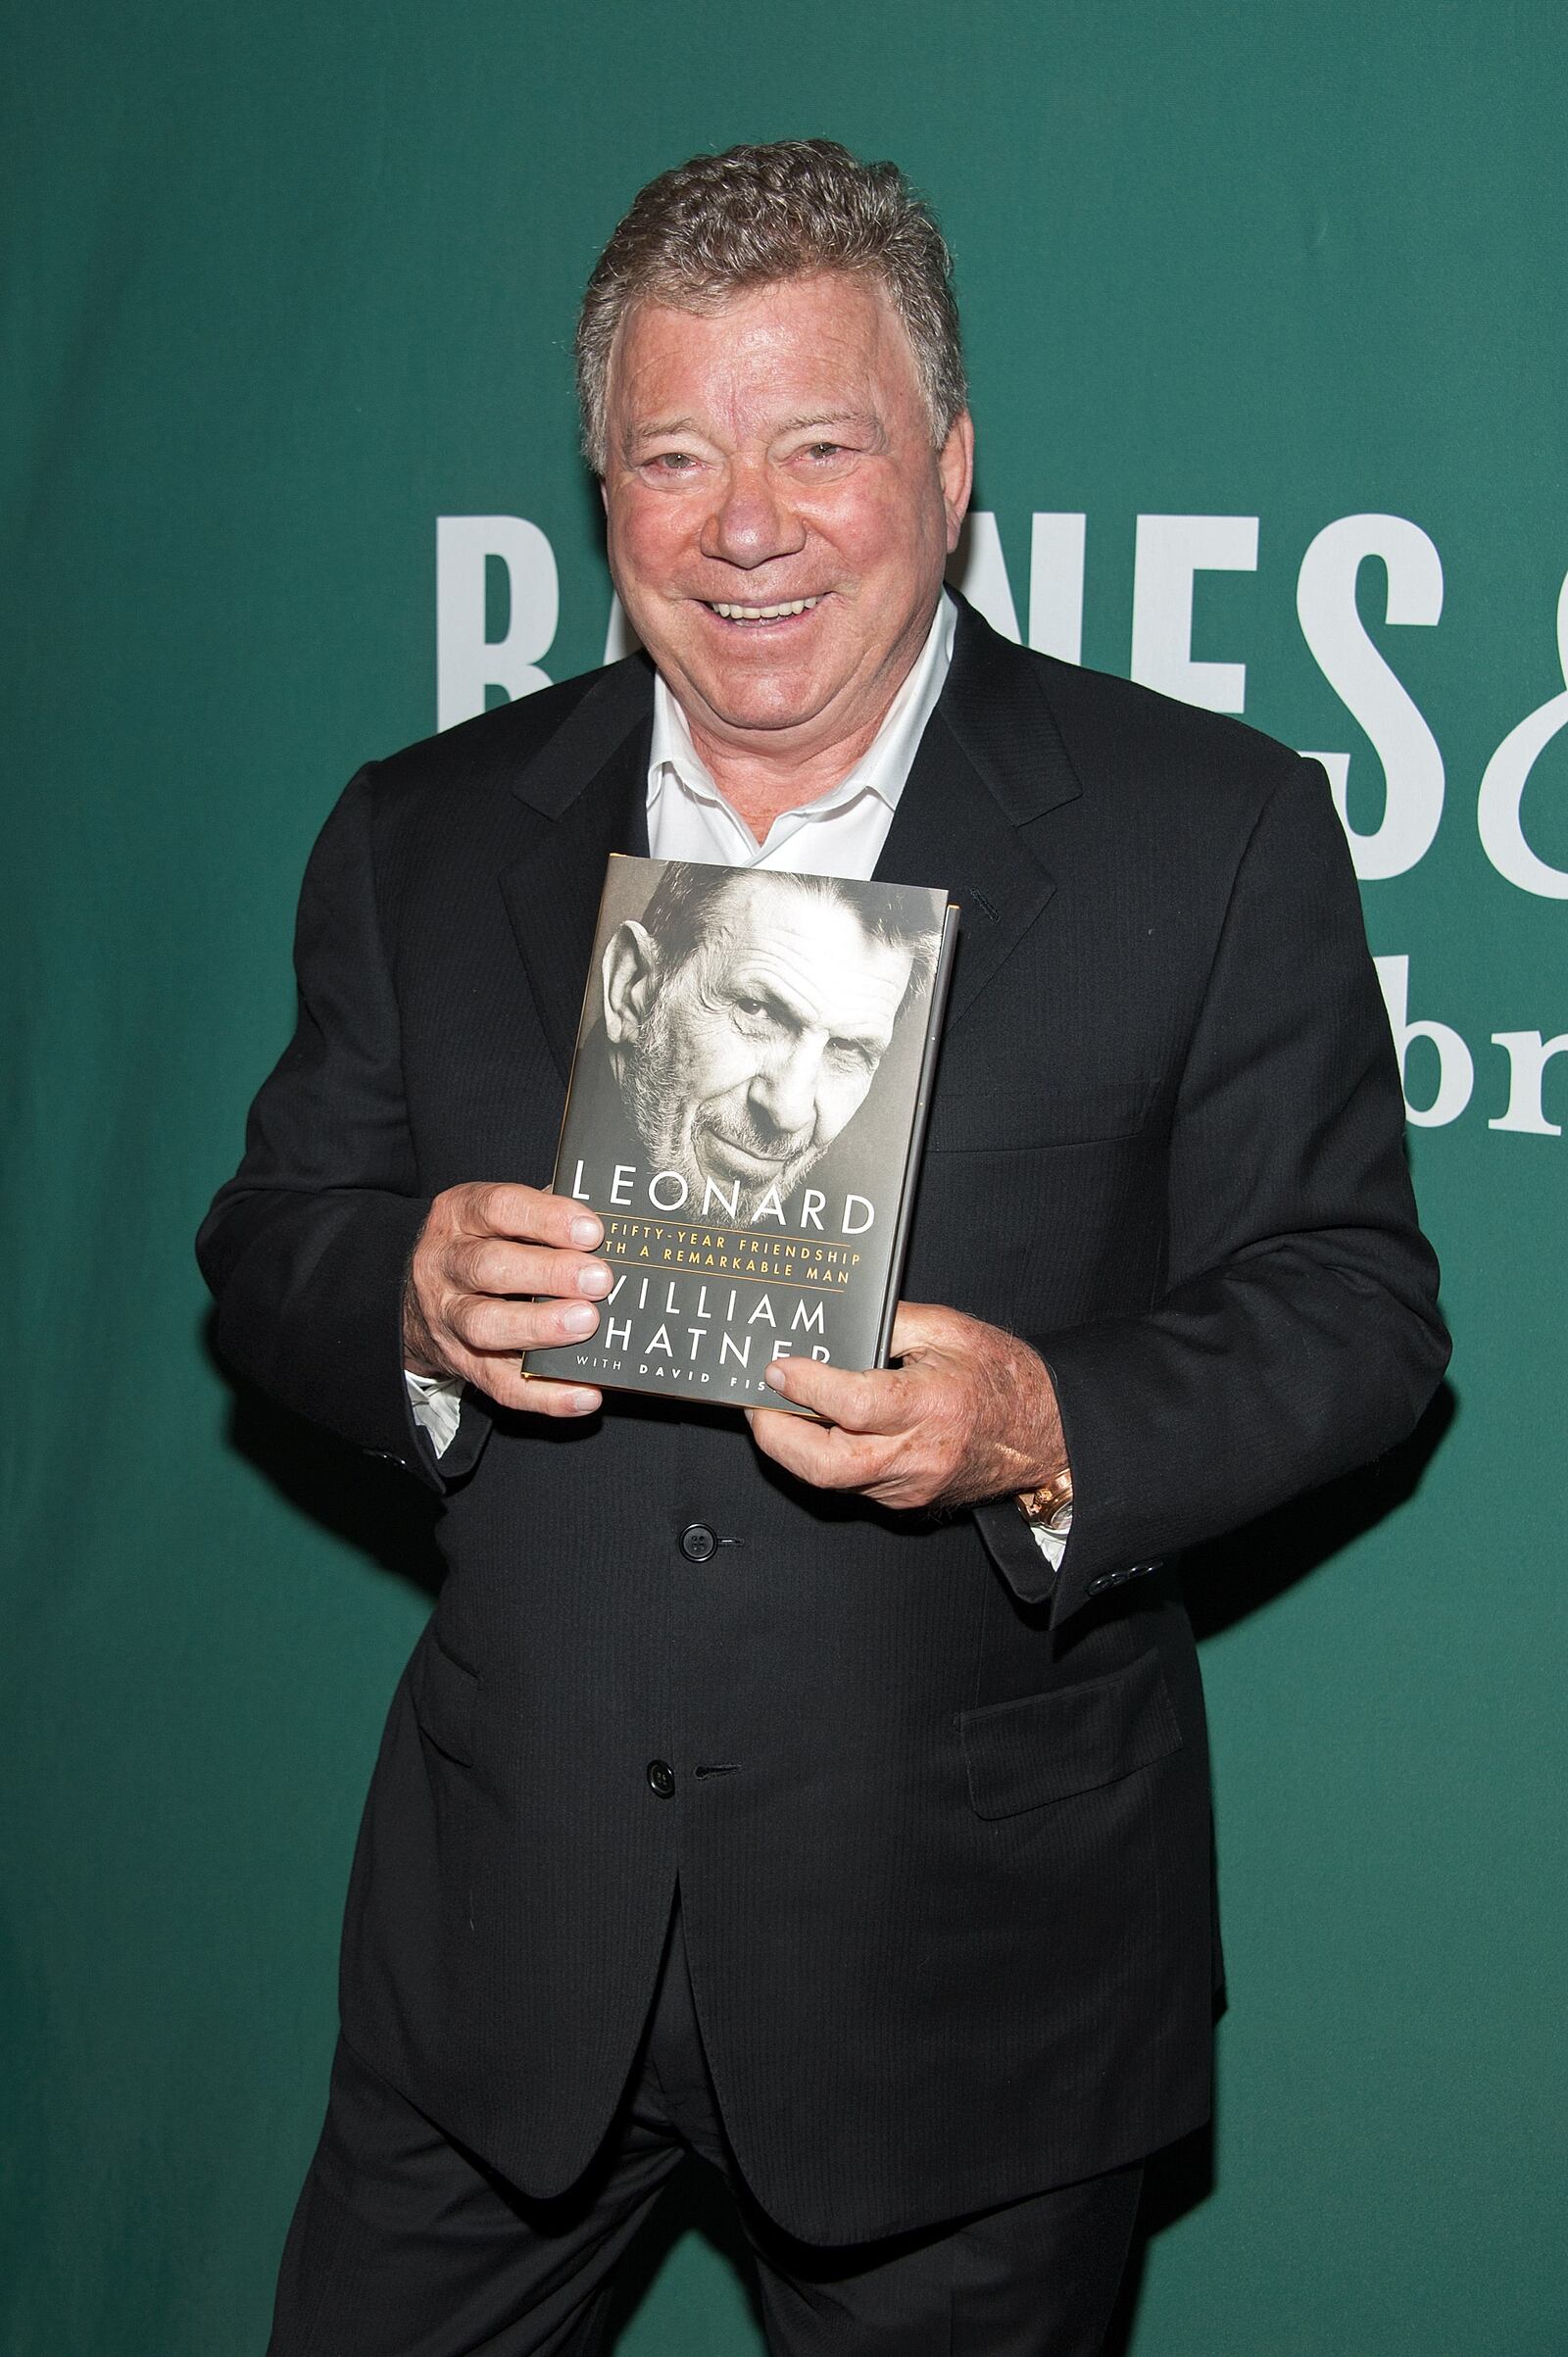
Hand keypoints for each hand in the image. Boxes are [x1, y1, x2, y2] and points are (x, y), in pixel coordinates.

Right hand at [403, 1182, 610, 1416]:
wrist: (420, 1301)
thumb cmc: (481, 1247)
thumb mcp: (498, 1218)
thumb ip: (545, 1216)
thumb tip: (610, 1224)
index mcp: (458, 1216)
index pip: (498, 1208)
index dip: (545, 1218)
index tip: (591, 1231)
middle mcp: (444, 1265)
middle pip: (489, 1267)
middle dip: (548, 1273)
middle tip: (598, 1280)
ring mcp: (448, 1319)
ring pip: (486, 1326)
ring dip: (540, 1326)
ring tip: (587, 1322)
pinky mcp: (463, 1364)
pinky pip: (501, 1385)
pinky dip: (545, 1395)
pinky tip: (585, 1393)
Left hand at [746, 1300, 1065, 1511]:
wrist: (1045, 1433)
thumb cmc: (1003, 1378)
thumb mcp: (949, 1329)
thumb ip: (888, 1323)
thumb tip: (832, 1325)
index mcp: (931, 1405)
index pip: (852, 1404)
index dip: (805, 1386)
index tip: (777, 1367)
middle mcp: (918, 1455)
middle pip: (827, 1464)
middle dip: (778, 1436)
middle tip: (758, 1404)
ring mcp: (911, 1486)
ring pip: (832, 1480)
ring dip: (795, 1448)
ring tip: (779, 1411)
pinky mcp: (907, 1500)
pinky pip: (852, 1484)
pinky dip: (825, 1458)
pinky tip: (817, 1430)